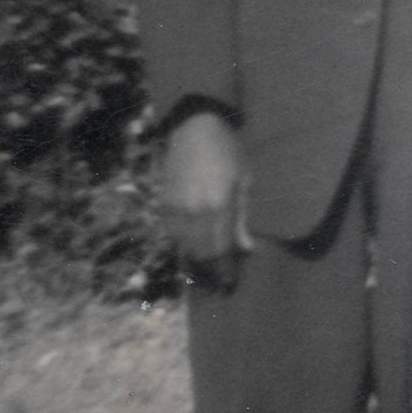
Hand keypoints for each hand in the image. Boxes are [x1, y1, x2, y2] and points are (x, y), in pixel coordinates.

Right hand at [161, 109, 252, 292]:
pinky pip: (173, 235)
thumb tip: (247, 249)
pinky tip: (195, 247)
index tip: (231, 283)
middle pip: (202, 253)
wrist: (195, 128)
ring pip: (185, 247)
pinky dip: (185, 244)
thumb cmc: (228, 151)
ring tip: (209, 270)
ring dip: (198, 260)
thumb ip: (243, 217)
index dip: (226, 269)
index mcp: (219, 205)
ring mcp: (176, 209)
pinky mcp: (164, 205)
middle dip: (212, 270)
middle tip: (221, 282)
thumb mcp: (245, 181)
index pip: (222, 249)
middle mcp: (194, 211)